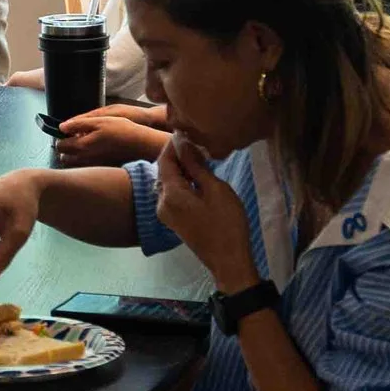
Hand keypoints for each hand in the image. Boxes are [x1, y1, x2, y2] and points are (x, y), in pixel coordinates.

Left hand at [51, 105, 170, 167]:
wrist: (141, 145)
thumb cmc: (121, 130)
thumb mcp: (99, 121)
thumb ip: (78, 123)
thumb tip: (62, 127)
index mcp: (81, 146)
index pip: (60, 146)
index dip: (62, 137)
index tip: (68, 133)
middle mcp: (85, 160)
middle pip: (64, 158)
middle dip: (66, 149)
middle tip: (75, 139)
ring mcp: (93, 167)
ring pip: (75, 165)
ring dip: (75, 156)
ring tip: (86, 145)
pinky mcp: (102, 170)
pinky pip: (87, 168)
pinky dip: (86, 162)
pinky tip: (97, 153)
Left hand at [147, 129, 257, 292]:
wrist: (228, 260)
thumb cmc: (226, 223)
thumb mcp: (215, 189)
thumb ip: (197, 166)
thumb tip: (184, 143)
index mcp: (170, 193)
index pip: (164, 160)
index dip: (173, 144)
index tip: (187, 131)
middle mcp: (161, 202)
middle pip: (164, 171)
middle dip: (177, 156)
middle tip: (196, 142)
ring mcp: (166, 213)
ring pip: (168, 183)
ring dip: (180, 169)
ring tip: (199, 157)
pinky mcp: (174, 220)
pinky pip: (173, 194)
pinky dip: (182, 182)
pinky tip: (197, 178)